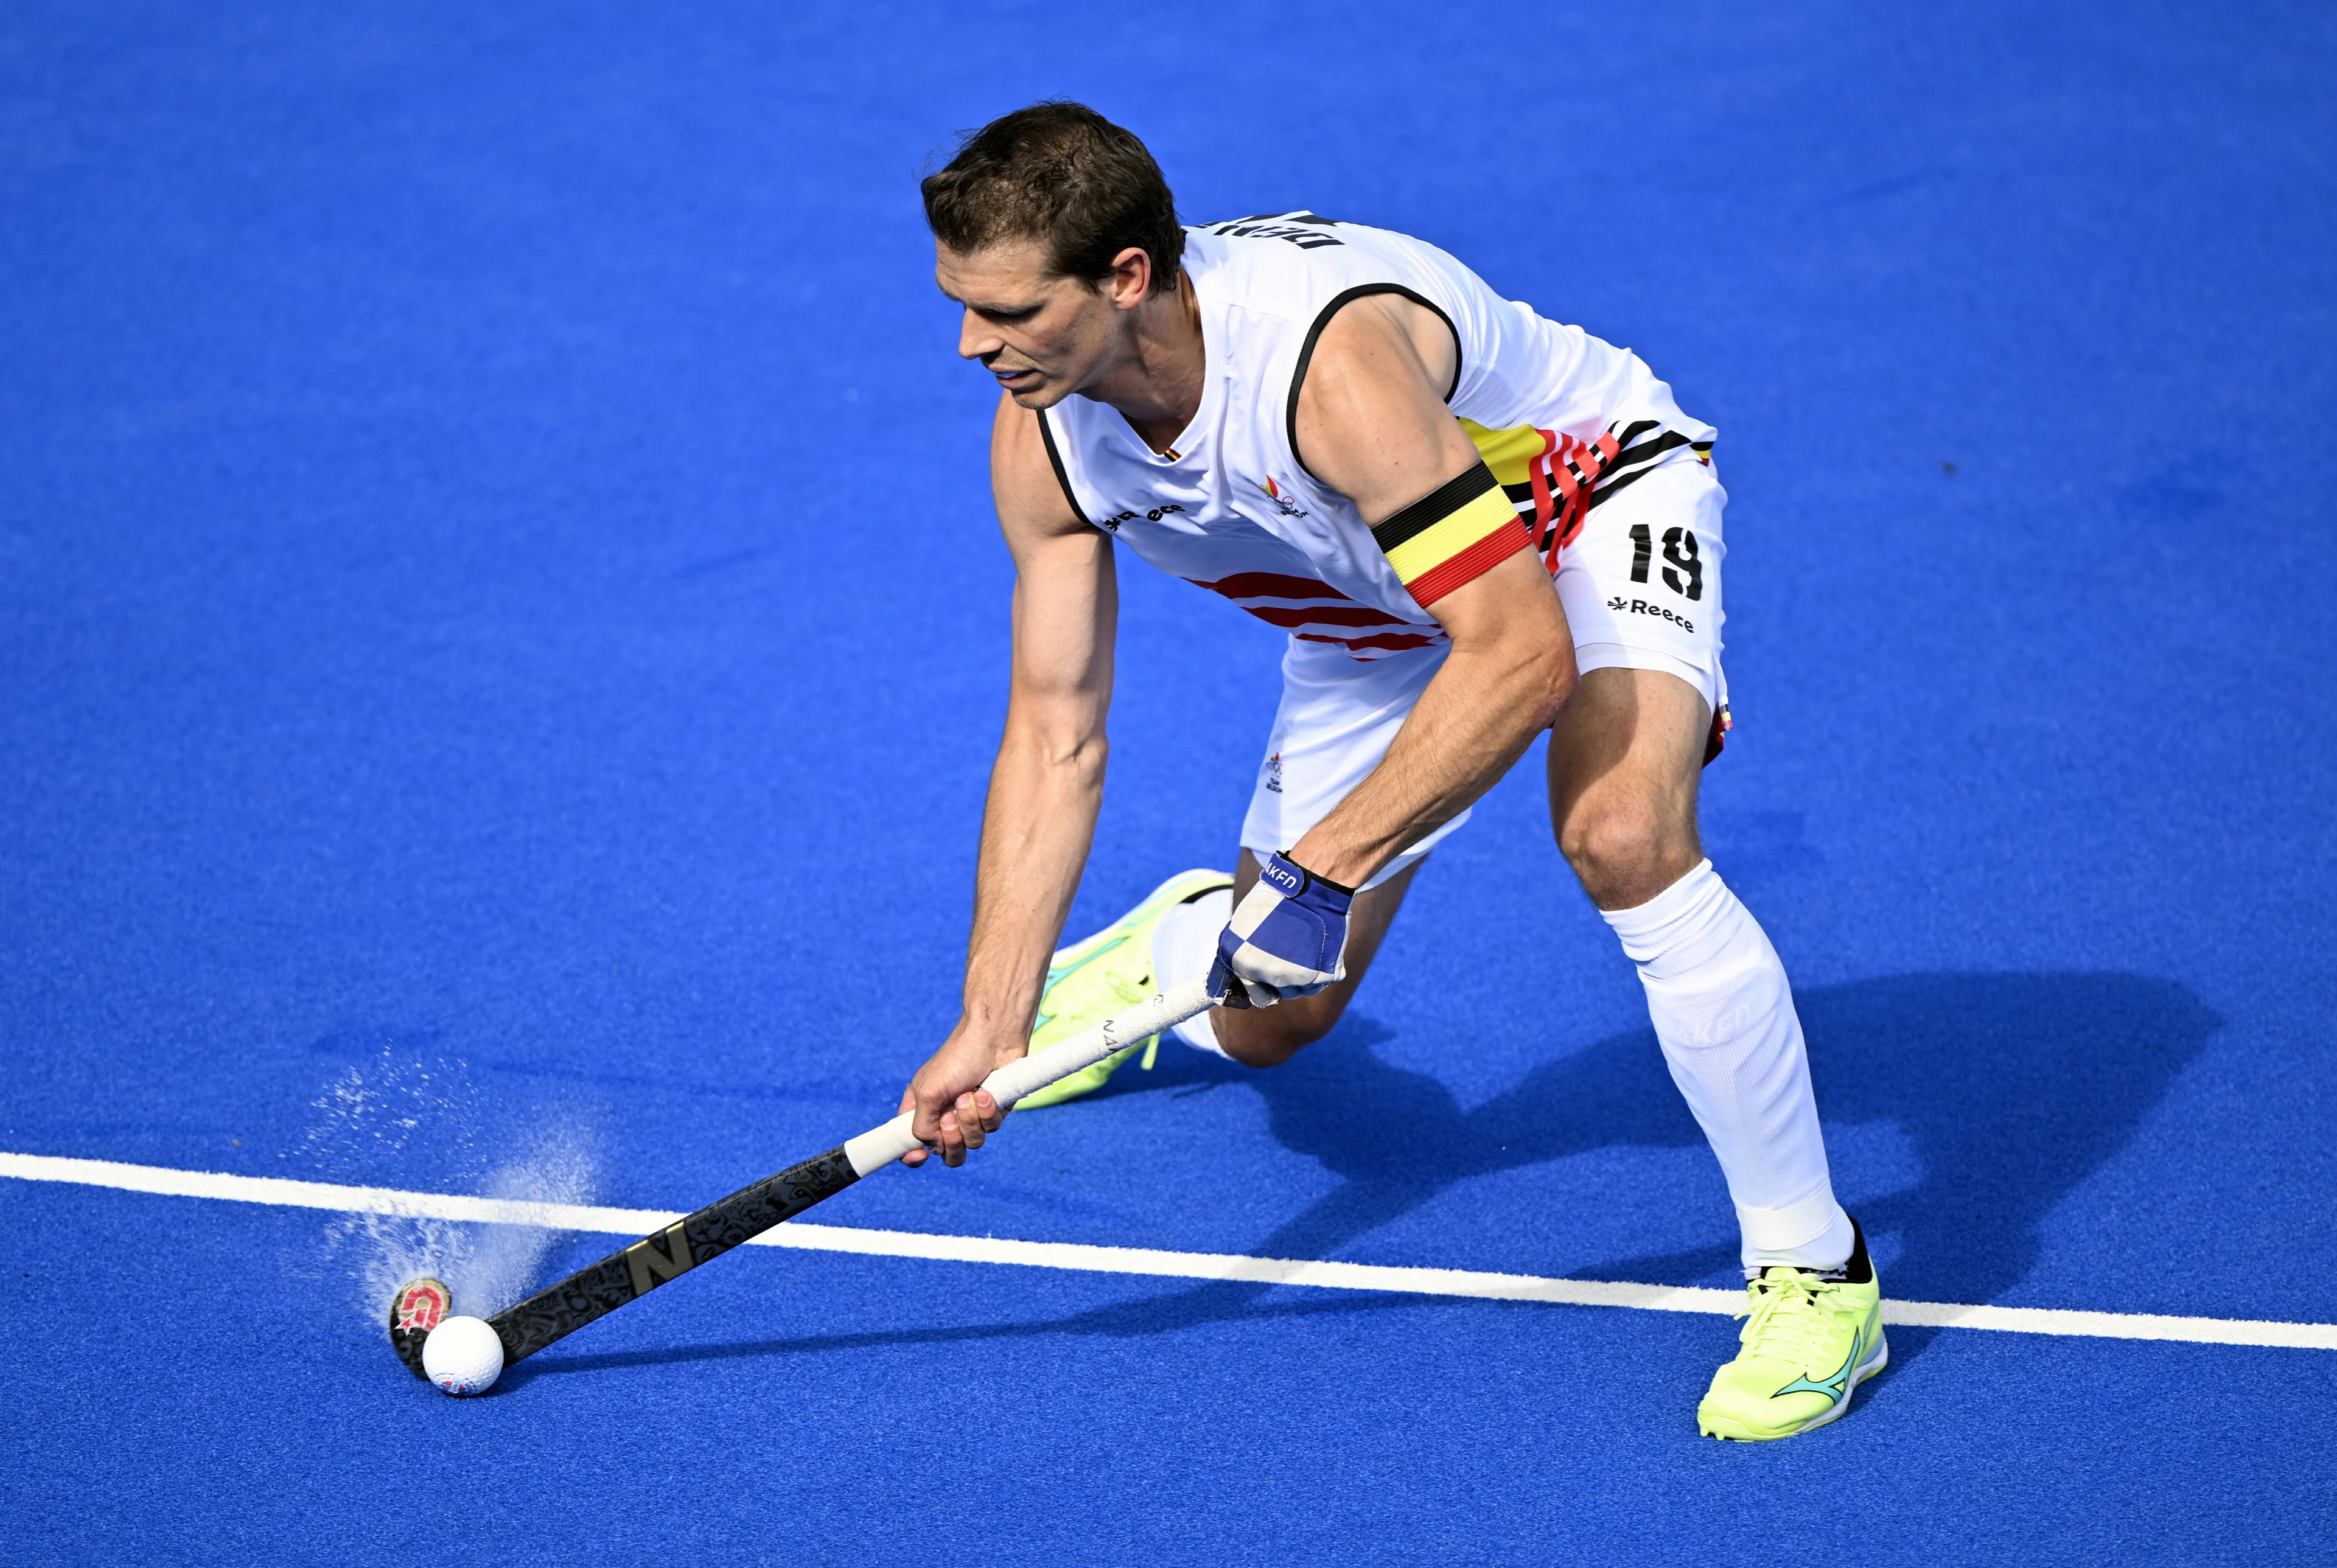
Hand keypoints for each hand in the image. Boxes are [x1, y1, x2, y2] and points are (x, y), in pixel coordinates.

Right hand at [897, 1021, 1016, 1167]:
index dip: (913, 1157)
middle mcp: (945, 1117)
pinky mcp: (993, 1113)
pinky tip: (986, 1092)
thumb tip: (931, 1146)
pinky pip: (991, 1129)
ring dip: (970, 1120)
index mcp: (922, 1111)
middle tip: (950, 1116)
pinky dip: (987, 1112)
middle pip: (947, 1153)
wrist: (993, 1039)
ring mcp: (971, 1117)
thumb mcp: (928, 1092)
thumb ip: (921, 1125)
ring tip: (970, 1095)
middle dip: (951, 1138)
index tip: (919, 1157)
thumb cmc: (956, 1058)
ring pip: (972, 1144)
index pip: (912, 1145)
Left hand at [1207, 853, 1353, 1008]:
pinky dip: (1317, 973)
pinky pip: (1316, 985)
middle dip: (1276, 981)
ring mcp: (1293, 978)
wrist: (1310, 884)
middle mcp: (1265, 975)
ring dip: (1297, 977)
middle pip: (1271, 994)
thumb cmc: (1276, 897)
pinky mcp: (1320, 976)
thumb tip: (1234, 967)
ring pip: (1295, 991)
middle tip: (1285, 957)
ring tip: (1302, 948)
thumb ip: (1239, 949)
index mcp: (1242, 963)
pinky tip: (1316, 951)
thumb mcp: (1243, 921)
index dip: (1256, 981)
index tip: (1264, 971)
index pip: (1247, 990)